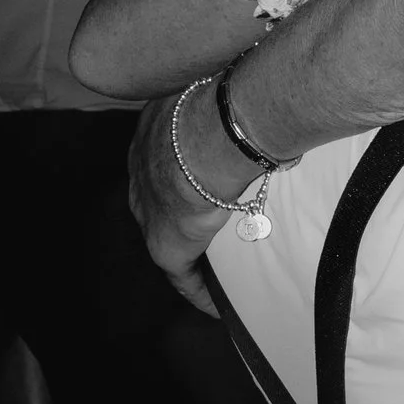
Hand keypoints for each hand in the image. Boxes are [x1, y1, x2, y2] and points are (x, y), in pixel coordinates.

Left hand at [130, 99, 233, 310]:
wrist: (207, 134)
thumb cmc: (220, 106)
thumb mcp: (220, 98)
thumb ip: (232, 105)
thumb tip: (261, 100)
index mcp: (153, 133)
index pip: (164, 155)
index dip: (183, 168)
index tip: (201, 177)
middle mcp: (141, 171)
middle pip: (159, 196)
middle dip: (181, 207)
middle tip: (210, 221)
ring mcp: (148, 209)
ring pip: (169, 231)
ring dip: (191, 246)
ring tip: (217, 262)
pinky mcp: (164, 245)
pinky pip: (182, 275)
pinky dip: (199, 289)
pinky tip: (218, 306)